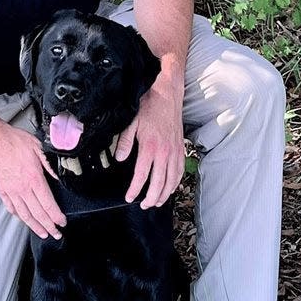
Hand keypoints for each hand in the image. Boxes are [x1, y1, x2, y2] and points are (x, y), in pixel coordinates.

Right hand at [0, 120, 66, 239]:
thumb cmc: (14, 141)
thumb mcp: (39, 148)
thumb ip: (50, 165)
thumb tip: (59, 177)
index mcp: (34, 179)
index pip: (48, 204)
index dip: (57, 216)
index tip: (62, 222)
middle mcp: (23, 189)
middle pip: (38, 214)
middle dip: (49, 226)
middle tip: (56, 234)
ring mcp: (11, 190)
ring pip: (24, 214)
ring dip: (34, 226)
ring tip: (42, 233)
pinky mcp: (2, 189)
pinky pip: (10, 206)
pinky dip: (17, 215)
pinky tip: (21, 218)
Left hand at [115, 71, 184, 207]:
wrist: (168, 95)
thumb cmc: (149, 107)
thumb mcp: (132, 122)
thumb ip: (125, 141)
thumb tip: (119, 158)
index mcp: (150, 147)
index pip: (142, 175)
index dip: (135, 190)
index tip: (130, 197)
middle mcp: (164, 152)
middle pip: (159, 183)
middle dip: (151, 198)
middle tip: (144, 205)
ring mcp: (175, 152)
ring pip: (172, 180)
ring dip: (165, 194)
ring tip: (157, 202)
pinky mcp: (181, 149)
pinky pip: (180, 171)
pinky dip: (176, 183)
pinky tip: (171, 188)